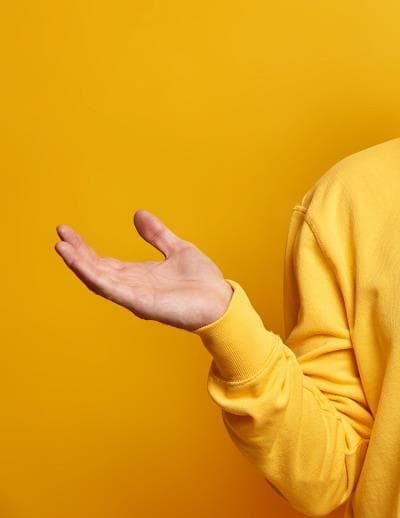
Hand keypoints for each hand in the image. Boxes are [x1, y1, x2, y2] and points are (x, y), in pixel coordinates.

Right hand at [54, 210, 233, 330]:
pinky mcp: (141, 303)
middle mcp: (131, 286)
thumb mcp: (177, 249)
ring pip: (98, 279)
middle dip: (76, 253)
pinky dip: (94, 276)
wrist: (221, 301)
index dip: (83, 248)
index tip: (66, 231)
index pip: (102, 261)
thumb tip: (138, 214)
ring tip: (61, 247)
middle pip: (96, 269)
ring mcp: (134, 296)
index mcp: (137, 274)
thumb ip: (157, 234)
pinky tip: (81, 264)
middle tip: (59, 235)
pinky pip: (112, 290)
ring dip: (79, 264)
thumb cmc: (202, 281)